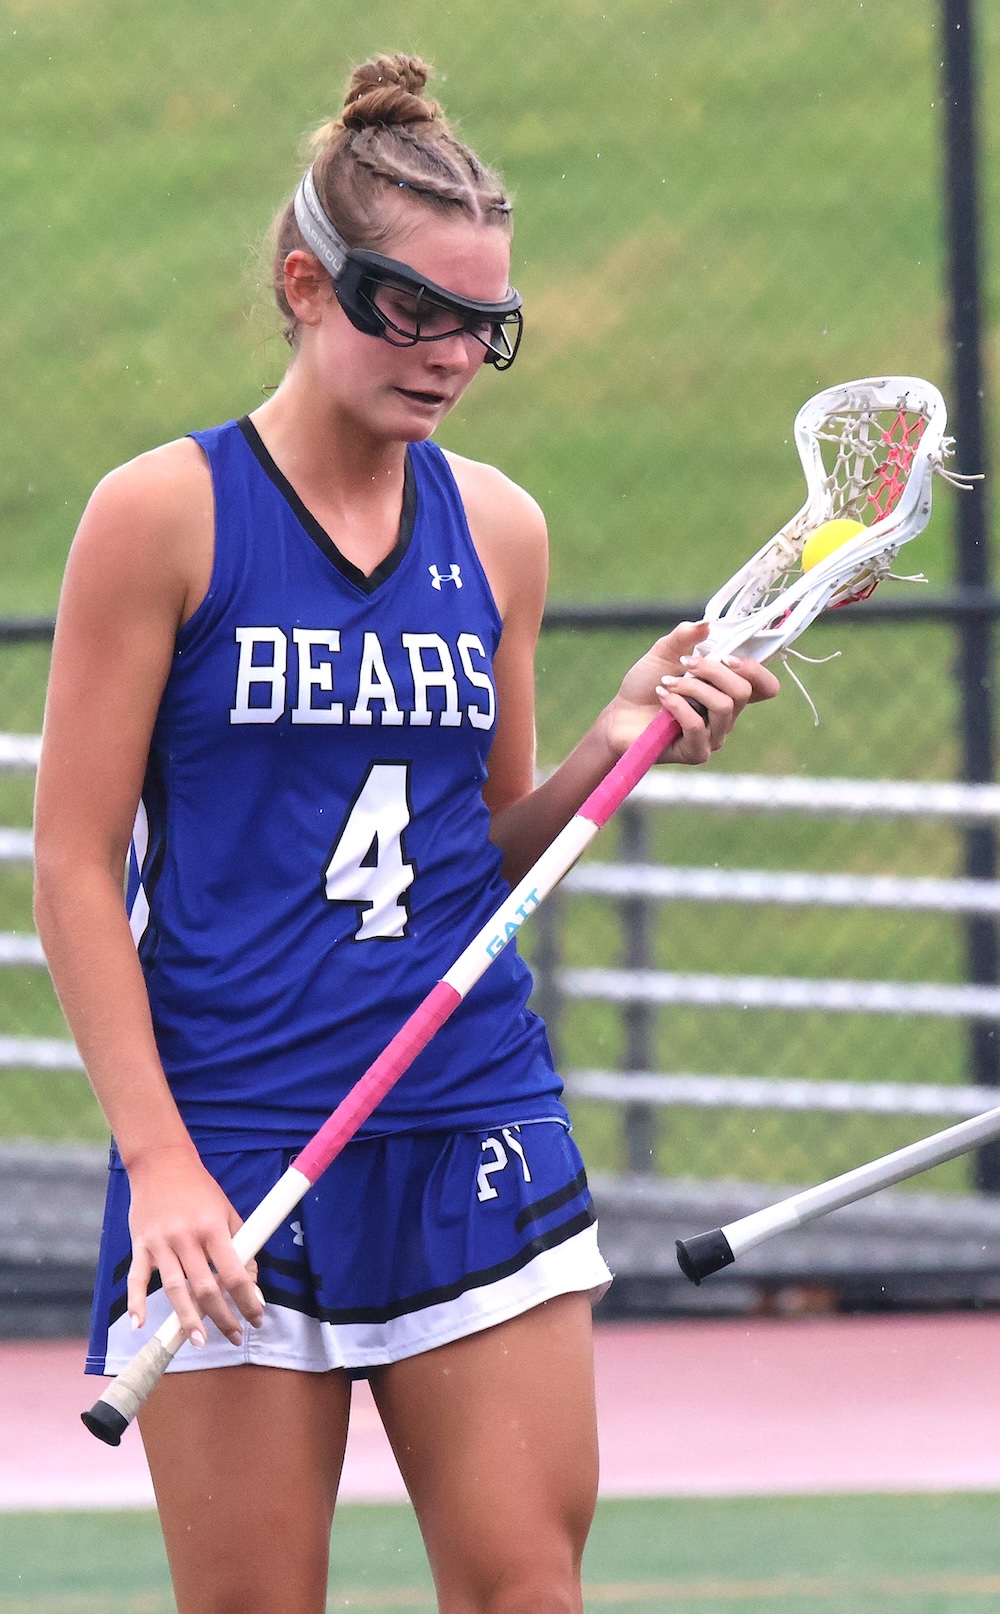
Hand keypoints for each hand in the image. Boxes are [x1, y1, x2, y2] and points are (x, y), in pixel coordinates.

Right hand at [125, 1143, 263, 1348]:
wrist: (162, 1163)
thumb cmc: (200, 1189)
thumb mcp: (227, 1211)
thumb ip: (242, 1243)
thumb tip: (252, 1281)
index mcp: (213, 1228)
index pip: (234, 1273)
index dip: (247, 1299)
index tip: (257, 1317)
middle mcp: (187, 1237)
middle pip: (206, 1287)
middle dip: (223, 1317)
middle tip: (234, 1337)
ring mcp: (161, 1242)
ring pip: (175, 1288)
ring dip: (187, 1319)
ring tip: (199, 1342)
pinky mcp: (140, 1244)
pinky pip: (136, 1277)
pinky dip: (135, 1301)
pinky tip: (140, 1324)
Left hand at [604, 621, 779, 764]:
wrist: (618, 715)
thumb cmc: (645, 685)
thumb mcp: (663, 653)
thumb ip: (684, 637)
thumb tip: (707, 624)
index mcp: (727, 692)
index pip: (765, 687)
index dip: (755, 670)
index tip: (727, 656)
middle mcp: (726, 716)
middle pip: (742, 691)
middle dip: (713, 671)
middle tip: (685, 664)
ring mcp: (713, 737)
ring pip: (723, 706)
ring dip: (692, 687)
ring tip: (666, 683)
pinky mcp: (695, 752)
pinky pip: (697, 726)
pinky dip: (677, 705)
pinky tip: (662, 697)